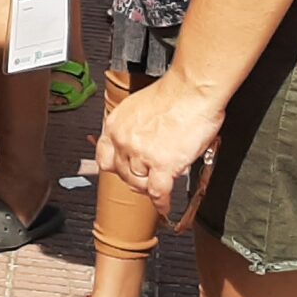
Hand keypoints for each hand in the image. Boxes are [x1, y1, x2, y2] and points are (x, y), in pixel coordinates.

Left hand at [96, 72, 224, 203]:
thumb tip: (139, 142)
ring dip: (149, 187)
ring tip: (161, 184)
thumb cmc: (175, 94)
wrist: (193, 90)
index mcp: (116, 125)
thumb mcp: (139, 107)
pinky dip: (162, 203)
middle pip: (122, 174)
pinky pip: (158, 192)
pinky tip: (164, 206)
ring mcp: (141, 154)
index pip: (104, 157)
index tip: (122, 171)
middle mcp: (124, 140)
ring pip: (139, 184)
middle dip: (135, 179)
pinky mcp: (162, 165)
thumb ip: (134, 127)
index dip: (115, 167)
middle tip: (148, 178)